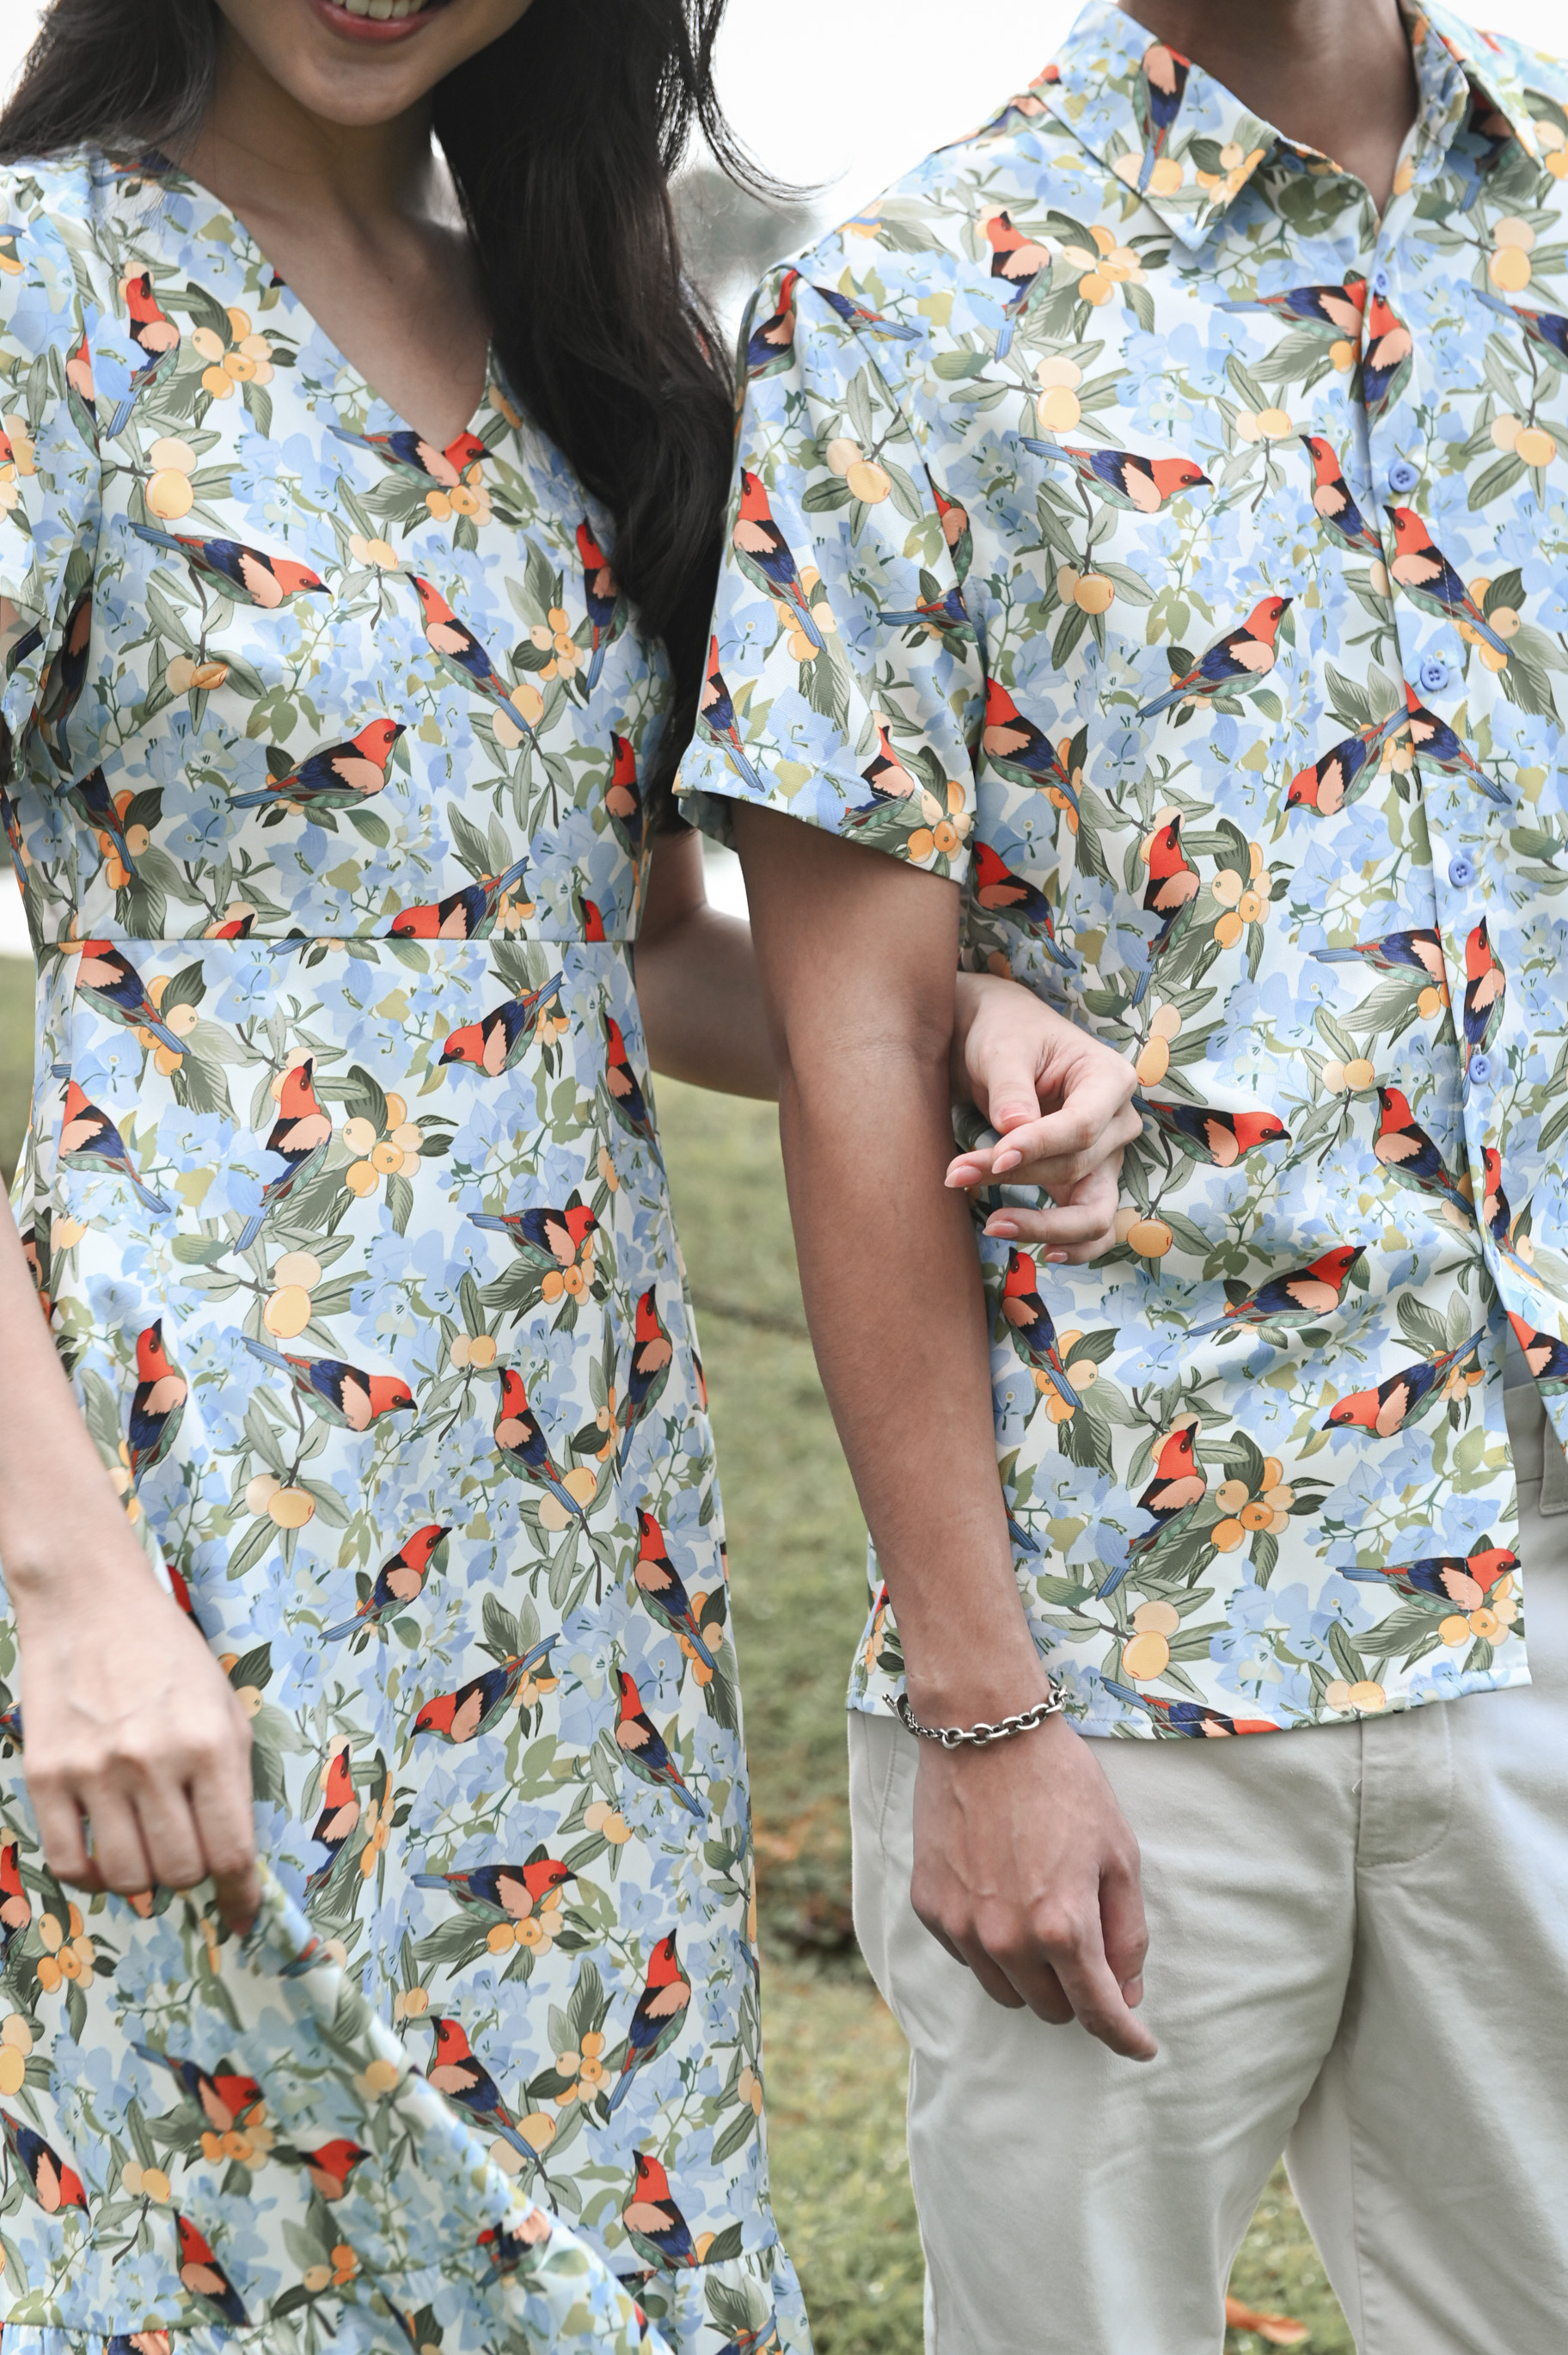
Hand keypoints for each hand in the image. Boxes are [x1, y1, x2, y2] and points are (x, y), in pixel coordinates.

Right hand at [14, 1545, 258, 1933]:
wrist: (91, 1604)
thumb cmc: (169, 1655)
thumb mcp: (224, 1707)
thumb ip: (230, 1781)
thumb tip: (231, 1860)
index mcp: (209, 1743)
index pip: (231, 1850)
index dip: (239, 1895)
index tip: (241, 1917)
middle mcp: (153, 1761)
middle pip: (181, 1872)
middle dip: (193, 1878)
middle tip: (189, 1856)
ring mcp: (95, 1771)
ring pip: (128, 1878)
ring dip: (146, 1882)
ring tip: (150, 1853)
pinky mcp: (46, 1775)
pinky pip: (68, 1863)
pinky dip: (92, 1880)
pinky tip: (105, 1863)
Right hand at [909, 1708, 1154, 2058]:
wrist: (985, 1729)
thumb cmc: (1062, 1783)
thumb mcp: (1119, 1852)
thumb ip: (1127, 1932)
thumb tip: (1126, 1990)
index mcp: (1064, 1926)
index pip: (1098, 2012)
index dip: (1125, 2037)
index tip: (1140, 2048)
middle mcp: (1008, 1939)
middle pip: (1051, 2009)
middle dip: (1077, 1992)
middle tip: (1087, 1945)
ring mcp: (963, 1927)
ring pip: (1005, 1992)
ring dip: (1032, 1975)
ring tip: (1041, 1915)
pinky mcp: (930, 1908)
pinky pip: (968, 1956)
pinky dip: (991, 1945)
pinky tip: (1002, 1896)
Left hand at [948, 973, 1140, 1262]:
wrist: (1001, 1040)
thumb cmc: (1005, 1033)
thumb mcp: (1003, 1049)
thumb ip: (1011, 1088)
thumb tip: (1014, 1130)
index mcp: (1110, 1078)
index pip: (1083, 1125)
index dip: (1040, 1146)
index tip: (996, 1156)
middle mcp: (1120, 1121)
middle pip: (1076, 1166)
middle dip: (1016, 1177)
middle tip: (955, 1174)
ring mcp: (1107, 1156)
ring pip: (1091, 1210)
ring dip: (1041, 1222)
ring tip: (991, 1224)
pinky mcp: (1087, 1181)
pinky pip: (1094, 1227)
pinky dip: (1074, 1245)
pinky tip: (1044, 1254)